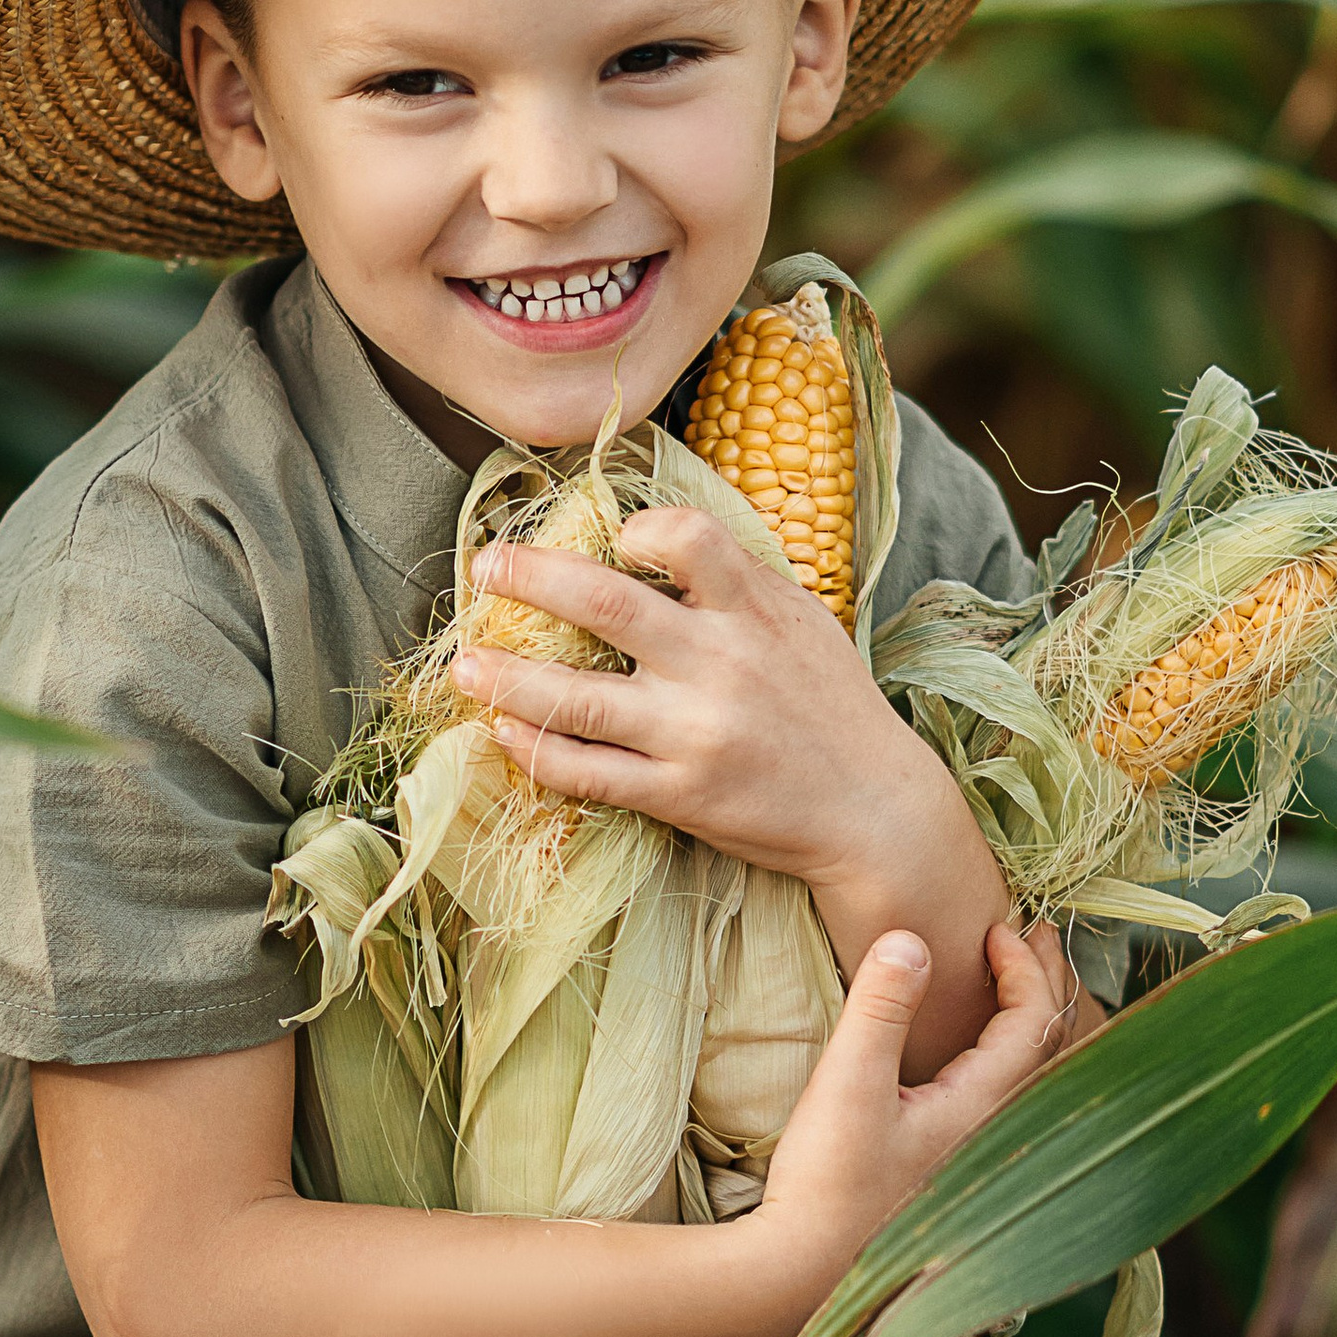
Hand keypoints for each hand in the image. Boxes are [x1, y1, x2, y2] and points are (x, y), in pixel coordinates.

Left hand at [452, 507, 954, 887]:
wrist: (873, 808)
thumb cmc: (830, 704)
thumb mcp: (799, 621)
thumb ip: (732, 581)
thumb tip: (646, 536)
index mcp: (755, 609)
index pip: (685, 538)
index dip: (635, 527)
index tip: (608, 535)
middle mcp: (721, 664)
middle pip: (605, 604)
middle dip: (529, 580)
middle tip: (484, 568)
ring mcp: (695, 733)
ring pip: (577, 699)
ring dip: (507, 679)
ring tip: (463, 667)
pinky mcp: (678, 794)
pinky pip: (587, 771)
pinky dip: (536, 749)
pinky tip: (506, 731)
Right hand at [756, 921, 1086, 1302]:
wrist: (802, 1278)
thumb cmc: (828, 1184)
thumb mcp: (846, 1082)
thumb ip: (880, 1006)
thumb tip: (912, 938)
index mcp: (984, 1108)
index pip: (1036, 1021)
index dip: (1025, 966)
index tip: (997, 928)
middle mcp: (995, 1137)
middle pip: (1048, 1049)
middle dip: (1043, 985)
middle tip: (1030, 938)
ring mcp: (975, 1163)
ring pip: (1030, 1080)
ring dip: (1026, 1022)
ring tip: (1010, 986)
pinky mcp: (949, 1180)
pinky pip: (1004, 1103)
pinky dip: (1005, 1059)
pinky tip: (971, 1058)